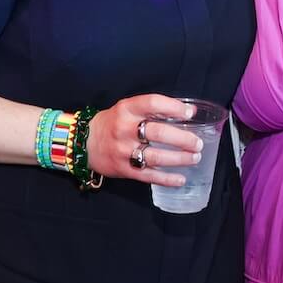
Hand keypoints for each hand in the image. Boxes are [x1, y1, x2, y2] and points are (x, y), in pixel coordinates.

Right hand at [86, 95, 204, 186]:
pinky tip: (181, 179)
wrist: (84, 143)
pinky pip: (149, 176)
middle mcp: (124, 129)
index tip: (190, 113)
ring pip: (156, 156)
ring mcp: (123, 151)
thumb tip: (187, 112)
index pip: (153, 104)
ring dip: (179, 159)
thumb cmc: (112, 123)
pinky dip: (167, 179)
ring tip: (195, 158)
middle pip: (158, 133)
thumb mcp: (127, 109)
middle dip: (183, 139)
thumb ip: (151, 110)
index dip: (174, 107)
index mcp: (127, 109)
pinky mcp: (124, 169)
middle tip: (198, 143)